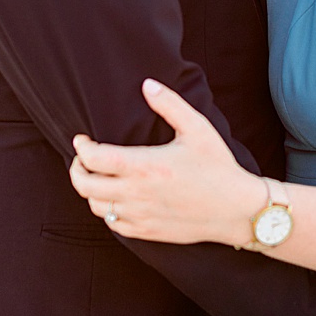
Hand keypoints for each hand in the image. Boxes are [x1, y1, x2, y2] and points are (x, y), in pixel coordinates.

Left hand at [67, 78, 259, 246]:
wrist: (238, 210)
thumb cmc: (218, 167)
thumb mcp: (197, 128)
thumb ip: (169, 104)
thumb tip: (146, 84)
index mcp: (144, 166)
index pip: (93, 159)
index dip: (81, 147)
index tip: (82, 140)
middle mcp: (137, 193)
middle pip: (85, 185)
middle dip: (77, 169)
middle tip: (82, 159)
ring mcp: (141, 216)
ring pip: (96, 207)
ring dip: (90, 191)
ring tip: (97, 178)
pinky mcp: (148, 232)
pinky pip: (114, 225)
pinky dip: (107, 211)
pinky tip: (115, 199)